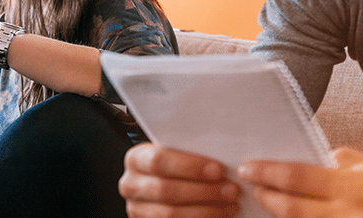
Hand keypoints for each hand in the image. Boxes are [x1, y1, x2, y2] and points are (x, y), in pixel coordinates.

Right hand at [120, 143, 241, 217]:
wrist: (167, 187)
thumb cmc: (178, 167)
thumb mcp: (178, 154)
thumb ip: (192, 152)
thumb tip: (225, 154)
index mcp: (136, 159)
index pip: (158, 161)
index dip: (189, 166)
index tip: (218, 170)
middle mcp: (130, 185)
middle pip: (166, 190)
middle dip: (203, 191)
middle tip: (231, 190)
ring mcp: (137, 209)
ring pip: (171, 214)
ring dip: (206, 210)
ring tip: (230, 205)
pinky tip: (220, 215)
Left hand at [240, 148, 362, 217]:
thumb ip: (344, 163)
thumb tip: (316, 157)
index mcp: (352, 186)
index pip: (298, 177)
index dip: (268, 173)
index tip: (248, 168)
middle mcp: (347, 213)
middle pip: (292, 208)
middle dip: (266, 198)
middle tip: (250, 187)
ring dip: (279, 216)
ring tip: (266, 205)